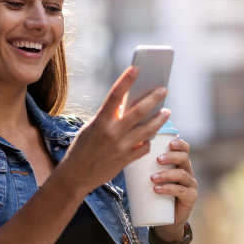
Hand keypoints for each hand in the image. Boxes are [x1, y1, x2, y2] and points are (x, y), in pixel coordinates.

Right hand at [58, 67, 169, 193]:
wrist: (75, 176)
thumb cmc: (82, 148)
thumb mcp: (91, 128)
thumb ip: (109, 118)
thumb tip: (128, 106)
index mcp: (100, 121)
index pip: (115, 95)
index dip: (126, 79)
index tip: (137, 68)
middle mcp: (112, 132)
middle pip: (139, 111)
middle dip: (154, 98)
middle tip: (164, 90)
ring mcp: (121, 147)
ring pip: (148, 130)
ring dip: (159, 119)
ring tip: (167, 112)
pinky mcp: (126, 160)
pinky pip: (144, 148)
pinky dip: (148, 141)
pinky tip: (151, 137)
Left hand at [151, 139, 197, 240]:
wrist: (165, 221)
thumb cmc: (156, 197)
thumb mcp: (151, 180)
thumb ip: (143, 169)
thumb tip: (122, 156)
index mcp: (180, 165)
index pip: (184, 149)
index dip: (179, 143)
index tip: (169, 142)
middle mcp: (188, 172)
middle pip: (184, 158)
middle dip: (171, 156)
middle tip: (157, 159)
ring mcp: (190, 185)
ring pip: (182, 175)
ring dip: (167, 174)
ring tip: (153, 178)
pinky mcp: (190, 198)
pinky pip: (182, 191)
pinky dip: (169, 189)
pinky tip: (158, 189)